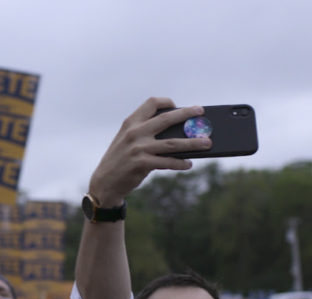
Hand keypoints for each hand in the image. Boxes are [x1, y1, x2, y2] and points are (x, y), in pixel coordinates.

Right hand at [87, 98, 211, 205]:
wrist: (104, 183)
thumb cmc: (120, 161)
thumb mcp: (126, 141)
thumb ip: (144, 132)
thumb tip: (177, 132)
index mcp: (131, 122)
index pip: (152, 103)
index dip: (168, 103)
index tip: (178, 107)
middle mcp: (135, 132)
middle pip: (167, 119)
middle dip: (187, 114)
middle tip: (201, 113)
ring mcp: (138, 148)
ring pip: (173, 143)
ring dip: (193, 143)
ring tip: (207, 143)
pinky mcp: (141, 164)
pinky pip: (167, 162)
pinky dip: (180, 163)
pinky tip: (189, 164)